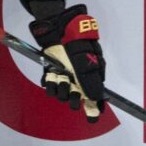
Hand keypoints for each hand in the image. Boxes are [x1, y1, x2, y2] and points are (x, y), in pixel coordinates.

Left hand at [29, 5, 105, 121]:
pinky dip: (50, 83)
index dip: (94, 108)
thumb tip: (96, 97)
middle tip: (72, 90)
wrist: (58, 28)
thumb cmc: (76, 42)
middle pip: (76, 100)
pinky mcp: (51, 73)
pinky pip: (49, 87)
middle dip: (73, 98)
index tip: (93, 117)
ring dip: (61, 87)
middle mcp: (77, 80)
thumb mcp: (88, 59)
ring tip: (61, 76)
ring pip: (61, 95)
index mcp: (90, 76)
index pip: (93, 98)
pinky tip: (52, 75)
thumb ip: (91, 79)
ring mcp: (64, 77)